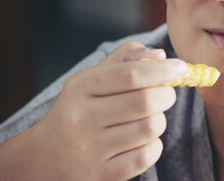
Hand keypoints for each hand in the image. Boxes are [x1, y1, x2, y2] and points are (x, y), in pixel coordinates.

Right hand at [25, 42, 187, 180]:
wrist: (43, 158)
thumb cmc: (78, 110)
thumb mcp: (90, 79)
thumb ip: (125, 59)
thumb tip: (160, 55)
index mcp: (80, 88)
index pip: (131, 74)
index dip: (163, 70)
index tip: (180, 67)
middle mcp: (83, 118)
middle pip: (146, 101)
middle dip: (167, 94)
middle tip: (165, 93)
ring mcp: (91, 150)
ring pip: (150, 128)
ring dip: (160, 120)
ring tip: (150, 117)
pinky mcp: (102, 175)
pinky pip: (146, 155)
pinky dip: (154, 145)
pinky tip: (143, 140)